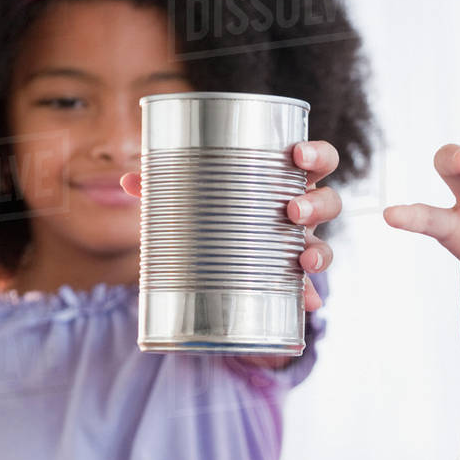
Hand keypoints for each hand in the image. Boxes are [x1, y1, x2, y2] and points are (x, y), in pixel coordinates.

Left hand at [122, 139, 340, 366]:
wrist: (222, 259)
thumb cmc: (215, 214)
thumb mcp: (192, 199)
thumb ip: (164, 187)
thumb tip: (129, 180)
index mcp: (283, 181)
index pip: (317, 161)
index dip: (318, 155)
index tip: (299, 154)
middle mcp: (300, 212)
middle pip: (330, 200)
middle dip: (318, 204)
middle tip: (293, 211)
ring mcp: (300, 246)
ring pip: (326, 244)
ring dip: (320, 251)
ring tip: (303, 260)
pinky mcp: (293, 278)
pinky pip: (309, 288)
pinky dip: (309, 296)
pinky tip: (307, 305)